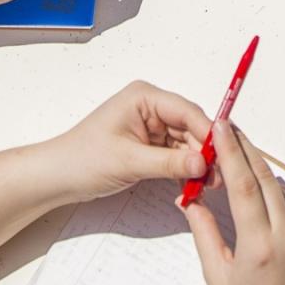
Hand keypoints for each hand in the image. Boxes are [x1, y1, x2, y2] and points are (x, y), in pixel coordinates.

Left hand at [42, 81, 211, 203]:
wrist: (59, 177)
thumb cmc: (84, 159)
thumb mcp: (129, 161)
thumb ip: (169, 163)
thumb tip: (203, 163)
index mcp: (144, 98)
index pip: (186, 111)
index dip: (208, 132)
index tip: (225, 155)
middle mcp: (150, 108)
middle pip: (190, 128)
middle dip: (205, 152)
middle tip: (219, 179)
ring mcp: (151, 127)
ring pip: (186, 144)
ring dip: (196, 164)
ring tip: (208, 187)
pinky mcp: (150, 145)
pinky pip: (176, 156)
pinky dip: (184, 170)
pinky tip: (192, 186)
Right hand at [184, 121, 284, 284]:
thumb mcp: (218, 277)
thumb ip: (203, 232)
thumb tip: (189, 197)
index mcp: (260, 246)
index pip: (244, 183)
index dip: (230, 150)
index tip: (220, 126)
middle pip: (265, 177)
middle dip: (245, 148)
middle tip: (227, 128)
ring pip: (282, 189)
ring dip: (261, 171)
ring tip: (239, 158)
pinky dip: (278, 194)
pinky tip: (263, 191)